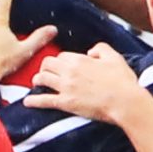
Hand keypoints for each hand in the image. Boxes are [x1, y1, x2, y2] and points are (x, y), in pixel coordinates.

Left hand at [24, 43, 139, 123]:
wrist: (125, 101)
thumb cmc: (122, 81)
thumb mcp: (115, 57)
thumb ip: (101, 49)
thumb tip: (91, 51)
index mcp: (81, 59)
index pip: (62, 56)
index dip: (60, 61)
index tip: (62, 67)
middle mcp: (70, 71)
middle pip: (47, 64)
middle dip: (44, 67)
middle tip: (45, 73)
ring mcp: (66, 87)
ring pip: (42, 79)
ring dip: (37, 80)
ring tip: (37, 84)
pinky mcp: (66, 103)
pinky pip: (45, 100)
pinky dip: (34, 101)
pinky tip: (27, 102)